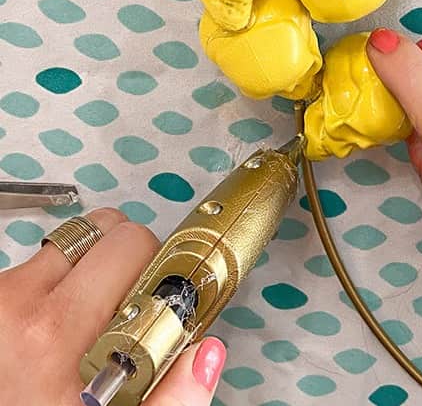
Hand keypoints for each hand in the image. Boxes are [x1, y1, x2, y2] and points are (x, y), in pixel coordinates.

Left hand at [0, 208, 225, 405]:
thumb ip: (169, 398)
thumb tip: (204, 356)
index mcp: (56, 334)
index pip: (132, 246)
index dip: (159, 270)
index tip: (164, 295)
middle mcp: (21, 305)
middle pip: (107, 230)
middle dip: (130, 262)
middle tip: (130, 306)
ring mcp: (2, 296)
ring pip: (75, 242)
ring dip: (92, 269)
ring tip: (93, 316)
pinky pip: (43, 264)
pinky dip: (61, 283)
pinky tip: (61, 324)